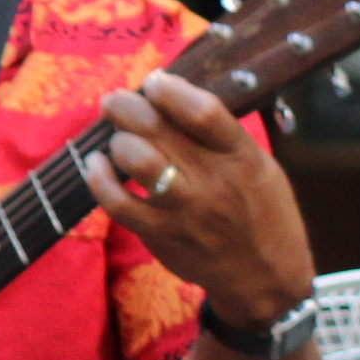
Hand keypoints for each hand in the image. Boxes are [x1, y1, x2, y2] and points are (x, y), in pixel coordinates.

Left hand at [97, 69, 315, 327]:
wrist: (265, 277)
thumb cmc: (263, 214)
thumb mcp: (261, 168)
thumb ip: (222, 136)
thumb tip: (174, 96)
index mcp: (244, 158)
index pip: (203, 112)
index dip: (170, 90)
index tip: (155, 81)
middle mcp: (214, 181)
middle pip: (159, 129)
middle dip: (127, 105)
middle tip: (116, 101)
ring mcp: (185, 210)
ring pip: (135, 159)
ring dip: (117, 138)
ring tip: (116, 135)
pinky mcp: (160, 234)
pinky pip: (116, 202)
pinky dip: (98, 178)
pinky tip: (95, 164)